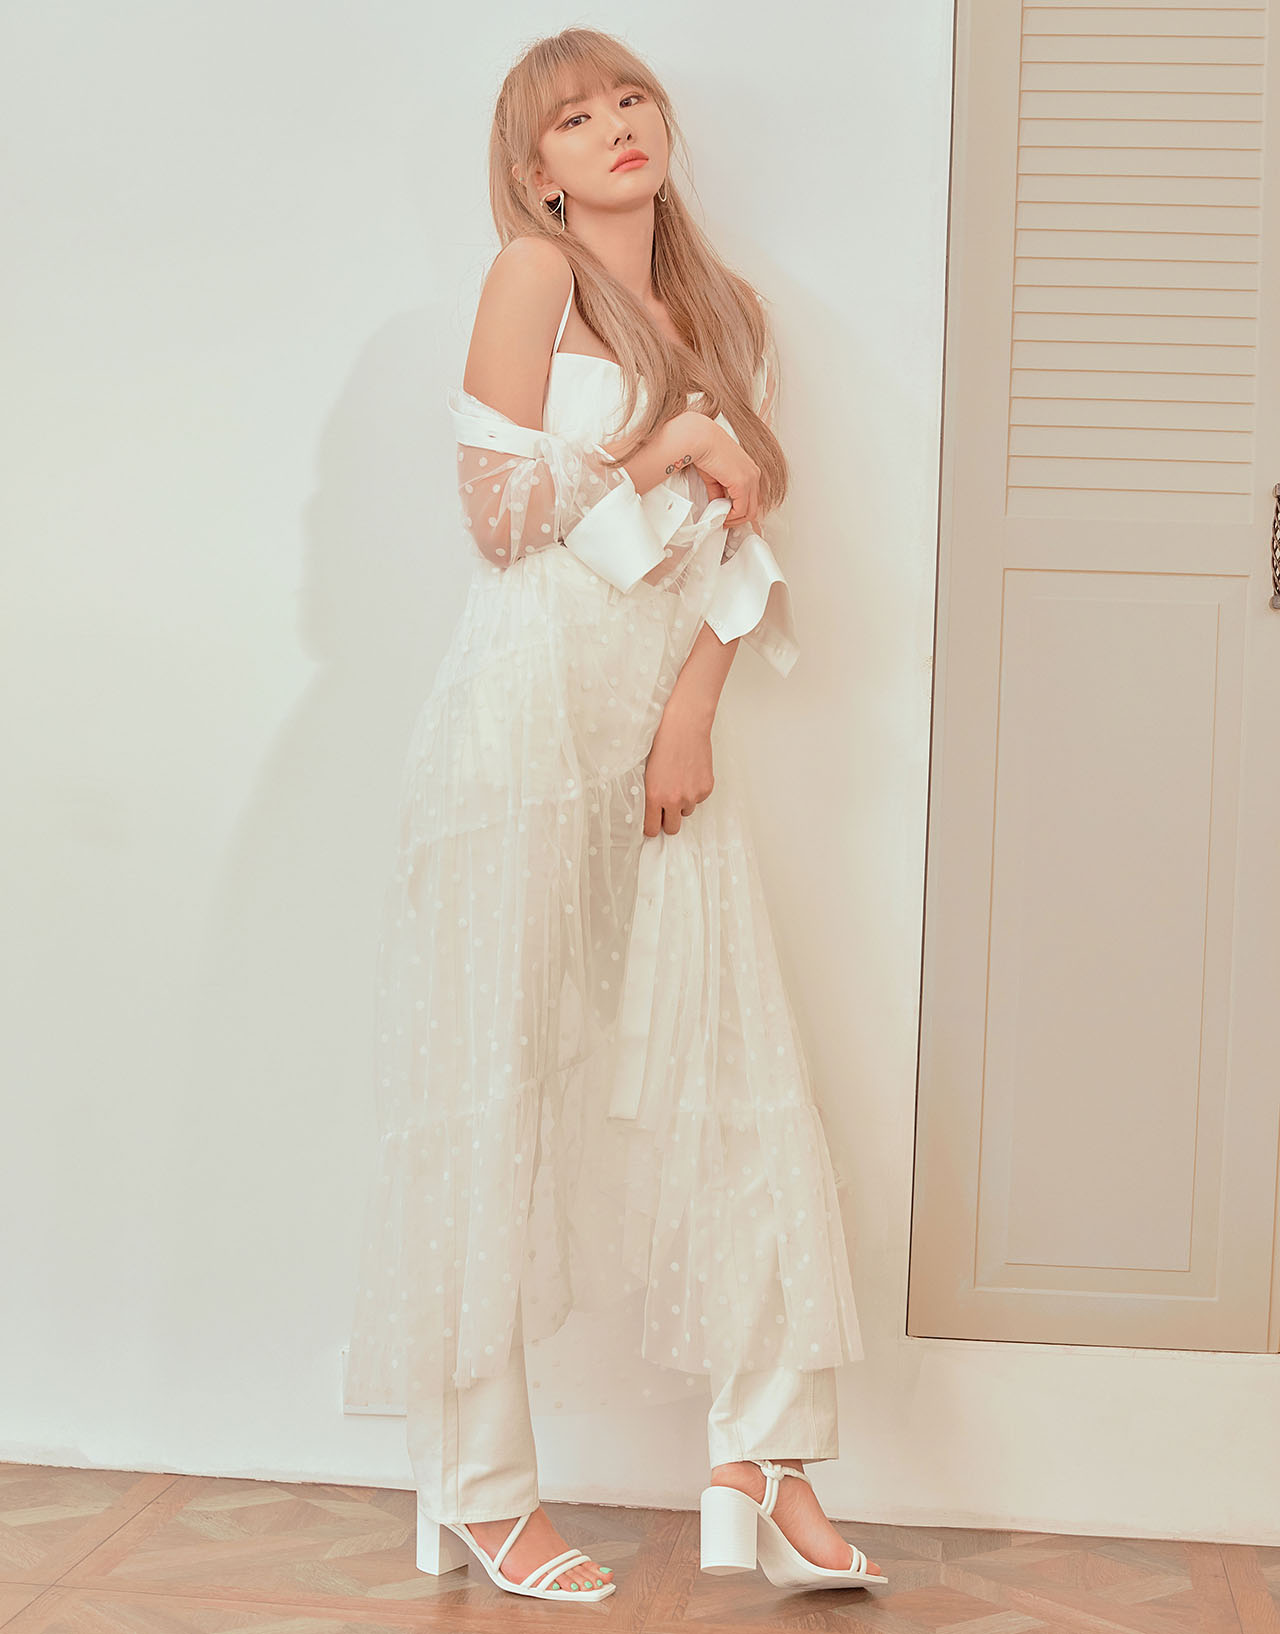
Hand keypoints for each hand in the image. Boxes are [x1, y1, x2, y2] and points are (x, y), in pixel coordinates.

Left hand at [642, 695, 714, 835]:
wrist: (684, 726)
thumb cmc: (662, 743)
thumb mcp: (647, 772)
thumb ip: (650, 794)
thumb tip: (652, 811)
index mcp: (655, 796)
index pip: (652, 829)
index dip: (651, 827)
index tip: (651, 822)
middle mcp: (674, 800)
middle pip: (672, 828)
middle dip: (667, 821)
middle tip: (665, 808)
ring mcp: (692, 795)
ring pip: (686, 811)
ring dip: (682, 803)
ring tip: (678, 781)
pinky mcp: (706, 788)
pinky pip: (699, 799)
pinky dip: (694, 791)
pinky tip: (689, 773)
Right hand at [679, 413, 761, 528]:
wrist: (700, 439)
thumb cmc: (704, 450)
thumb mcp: (714, 476)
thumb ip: (718, 491)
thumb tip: (718, 504)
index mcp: (749, 469)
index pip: (751, 497)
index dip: (739, 510)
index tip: (725, 515)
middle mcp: (753, 474)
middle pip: (753, 507)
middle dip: (738, 519)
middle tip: (724, 522)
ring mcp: (750, 478)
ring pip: (750, 511)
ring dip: (734, 519)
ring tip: (721, 520)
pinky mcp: (742, 483)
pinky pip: (741, 509)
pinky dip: (731, 516)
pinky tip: (721, 514)